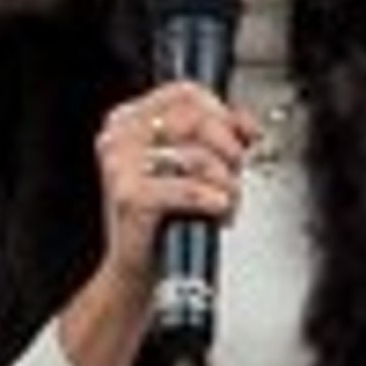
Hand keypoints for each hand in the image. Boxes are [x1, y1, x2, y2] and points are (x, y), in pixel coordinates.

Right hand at [93, 82, 258, 289]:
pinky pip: (190, 189)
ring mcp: (120, 166)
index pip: (185, 93)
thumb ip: (217, 135)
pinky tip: (217, 211)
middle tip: (235, 174)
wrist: (137, 271)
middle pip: (195, 120)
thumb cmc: (164, 220)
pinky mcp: (131, 197)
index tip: (244, 135)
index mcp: (128, 120)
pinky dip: (214, 201)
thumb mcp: (191, 167)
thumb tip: (246, 124)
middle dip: (229, 151)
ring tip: (224, 203)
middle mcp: (119, 138)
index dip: (224, 112)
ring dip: (227, 185)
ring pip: (198, 157)